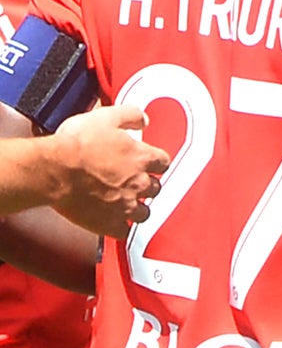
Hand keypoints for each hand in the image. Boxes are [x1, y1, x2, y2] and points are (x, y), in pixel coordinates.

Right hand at [46, 105, 168, 237]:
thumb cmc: (76, 144)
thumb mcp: (106, 117)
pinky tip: (116, 224)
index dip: (156, 163)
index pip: (163, 162)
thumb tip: (144, 118)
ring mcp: (126, 206)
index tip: (150, 164)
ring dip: (138, 208)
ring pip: (145, 213)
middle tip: (136, 183)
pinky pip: (125, 232)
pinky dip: (122, 229)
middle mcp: (139, 183)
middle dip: (147, 186)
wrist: (53, 170)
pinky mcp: (110, 223)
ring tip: (128, 205)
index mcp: (142, 158)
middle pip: (155, 188)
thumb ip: (131, 115)